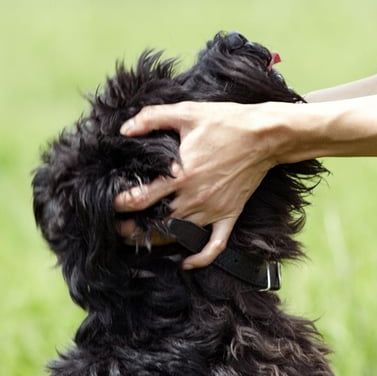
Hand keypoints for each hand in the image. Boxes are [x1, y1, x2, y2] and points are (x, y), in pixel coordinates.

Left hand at [113, 101, 276, 268]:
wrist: (265, 135)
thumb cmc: (227, 122)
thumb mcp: (187, 112)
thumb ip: (152, 118)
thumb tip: (125, 129)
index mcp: (180, 175)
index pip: (141, 198)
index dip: (121, 204)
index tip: (111, 204)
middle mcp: (194, 198)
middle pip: (155, 223)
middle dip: (134, 229)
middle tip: (118, 228)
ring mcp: (212, 210)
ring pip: (178, 236)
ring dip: (158, 241)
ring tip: (140, 241)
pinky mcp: (229, 215)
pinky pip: (214, 246)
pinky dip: (200, 258)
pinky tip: (186, 263)